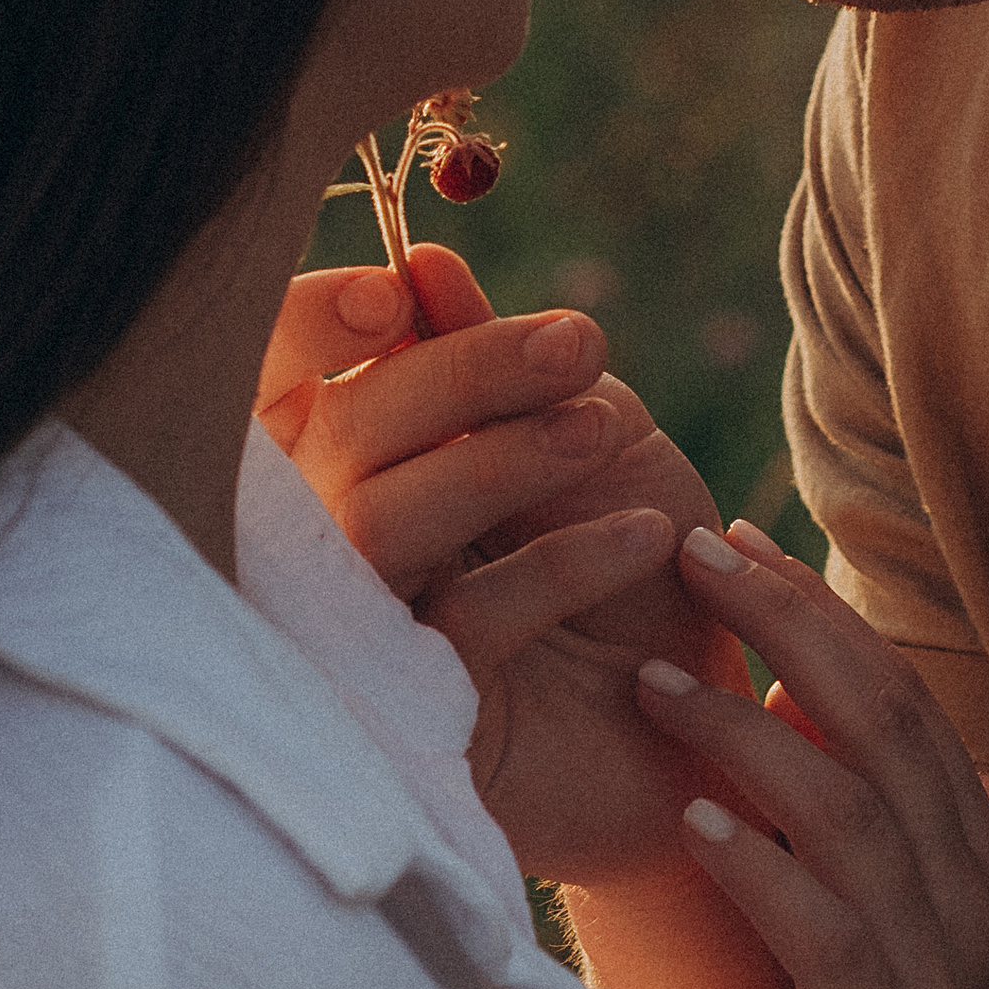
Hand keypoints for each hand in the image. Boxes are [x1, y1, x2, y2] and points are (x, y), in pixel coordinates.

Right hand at [258, 252, 745, 876]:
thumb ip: (499, 356)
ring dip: (494, 463)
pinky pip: (461, 623)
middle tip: (575, 344)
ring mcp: (364, 640)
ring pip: (372, 527)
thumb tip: (423, 265)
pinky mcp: (419, 721)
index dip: (306, 328)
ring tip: (601, 430)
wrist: (710, 724)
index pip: (278, 382)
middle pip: (331, 440)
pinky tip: (647, 536)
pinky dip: (560, 562)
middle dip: (452, 377)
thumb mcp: (590, 434)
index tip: (396, 291)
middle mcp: (331, 550)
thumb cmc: (639, 566)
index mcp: (356, 463)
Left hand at [630, 521, 988, 988]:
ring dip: (744, 733)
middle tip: (687, 551)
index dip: (814, 608)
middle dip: (787, 624)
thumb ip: (812, 831)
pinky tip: (688, 818)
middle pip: (886, 721)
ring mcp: (946, 982)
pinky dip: (759, 862)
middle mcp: (976, 903)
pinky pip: (830, 931)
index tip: (723, 537)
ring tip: (650, 681)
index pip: (896, 696)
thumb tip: (731, 705)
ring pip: (851, 811)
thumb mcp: (835, 935)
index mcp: (968, 859)